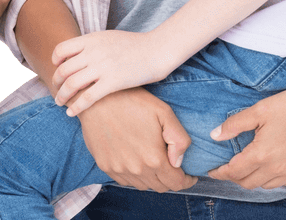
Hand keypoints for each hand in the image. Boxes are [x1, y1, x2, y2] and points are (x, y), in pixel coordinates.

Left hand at [52, 30, 158, 114]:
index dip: (55, 61)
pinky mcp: (113, 82)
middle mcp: (93, 52)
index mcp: (91, 39)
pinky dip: (76, 107)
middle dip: (56, 83)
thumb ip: (92, 45)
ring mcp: (102, 67)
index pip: (62, 49)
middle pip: (64, 69)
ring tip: (60, 103)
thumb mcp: (108, 37)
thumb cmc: (134, 45)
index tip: (57, 69)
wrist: (156, 50)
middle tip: (56, 91)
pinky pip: (88, 97)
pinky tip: (72, 113)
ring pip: (72, 84)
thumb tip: (78, 55)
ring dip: (62, 96)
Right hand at [78, 88, 195, 191]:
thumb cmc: (131, 101)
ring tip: (152, 161)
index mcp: (154, 158)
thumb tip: (178, 161)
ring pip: (143, 186)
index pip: (176, 183)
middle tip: (172, 166)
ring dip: (152, 178)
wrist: (97, 98)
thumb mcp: (163, 112)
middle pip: (160, 187)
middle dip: (170, 179)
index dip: (186, 181)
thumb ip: (179, 139)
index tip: (189, 175)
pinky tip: (135, 159)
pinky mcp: (105, 165)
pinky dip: (134, 175)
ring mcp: (119, 169)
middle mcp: (136, 169)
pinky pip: (125, 180)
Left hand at [207, 84, 285, 188]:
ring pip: (266, 185)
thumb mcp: (260, 110)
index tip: (212, 171)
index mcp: (261, 155)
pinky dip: (270, 178)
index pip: (234, 171)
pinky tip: (270, 167)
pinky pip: (283, 181)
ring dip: (252, 179)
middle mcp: (276, 169)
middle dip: (234, 178)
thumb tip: (215, 136)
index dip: (220, 173)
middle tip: (226, 169)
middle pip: (248, 182)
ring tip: (246, 168)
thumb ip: (235, 124)